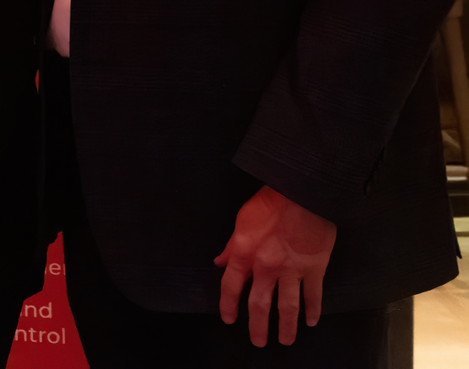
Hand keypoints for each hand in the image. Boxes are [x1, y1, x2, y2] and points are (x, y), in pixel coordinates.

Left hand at [214, 185, 335, 346]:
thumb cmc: (270, 202)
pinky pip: (314, 295)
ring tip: (285, 340)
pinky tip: (310, 322)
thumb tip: (219, 261)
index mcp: (244, 253)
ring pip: (288, 307)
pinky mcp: (315, 268)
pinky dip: (313, 311)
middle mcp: (266, 266)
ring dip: (286, 327)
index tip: (229, 319)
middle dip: (257, 326)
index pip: (231, 286)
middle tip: (258, 341)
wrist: (302, 192)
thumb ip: (231, 245)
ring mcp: (292, 270)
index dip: (228, 305)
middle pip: (260, 304)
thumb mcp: (242, 220)